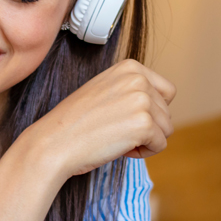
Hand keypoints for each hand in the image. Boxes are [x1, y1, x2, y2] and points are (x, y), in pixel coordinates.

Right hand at [32, 59, 174, 178]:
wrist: (54, 142)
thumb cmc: (74, 123)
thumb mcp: (104, 91)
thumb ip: (130, 90)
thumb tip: (160, 105)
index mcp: (130, 67)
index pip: (166, 92)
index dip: (150, 111)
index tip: (123, 117)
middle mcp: (138, 79)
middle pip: (166, 112)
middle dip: (146, 127)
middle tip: (114, 130)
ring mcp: (142, 100)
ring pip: (165, 129)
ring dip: (145, 140)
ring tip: (115, 138)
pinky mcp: (144, 124)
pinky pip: (160, 145)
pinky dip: (142, 153)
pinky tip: (118, 148)